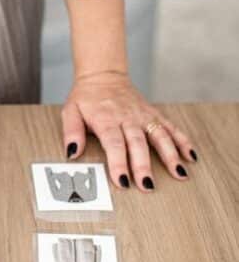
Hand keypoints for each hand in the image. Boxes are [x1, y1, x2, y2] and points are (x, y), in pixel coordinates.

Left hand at [61, 71, 197, 192]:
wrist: (103, 76)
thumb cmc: (86, 98)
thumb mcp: (70, 111)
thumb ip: (72, 132)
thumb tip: (72, 153)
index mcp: (106, 119)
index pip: (114, 144)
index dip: (118, 163)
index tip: (122, 181)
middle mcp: (127, 118)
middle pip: (138, 143)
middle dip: (143, 165)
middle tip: (148, 185)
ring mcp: (143, 116)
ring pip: (160, 136)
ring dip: (170, 155)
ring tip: (178, 174)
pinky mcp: (154, 114)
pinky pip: (171, 128)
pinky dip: (183, 141)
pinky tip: (191, 156)